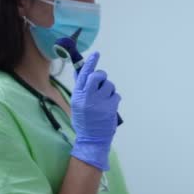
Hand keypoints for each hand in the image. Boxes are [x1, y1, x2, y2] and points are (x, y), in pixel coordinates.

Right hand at [70, 52, 120, 170]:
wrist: (92, 139)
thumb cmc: (84, 121)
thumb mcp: (77, 104)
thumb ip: (80, 89)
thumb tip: (81, 72)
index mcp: (77, 95)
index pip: (83, 74)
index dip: (90, 63)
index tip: (96, 54)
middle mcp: (87, 97)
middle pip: (97, 76)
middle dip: (102, 76)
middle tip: (102, 81)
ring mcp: (99, 102)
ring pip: (109, 85)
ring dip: (109, 90)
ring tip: (104, 101)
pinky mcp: (110, 107)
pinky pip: (116, 95)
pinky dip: (114, 99)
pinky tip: (109, 107)